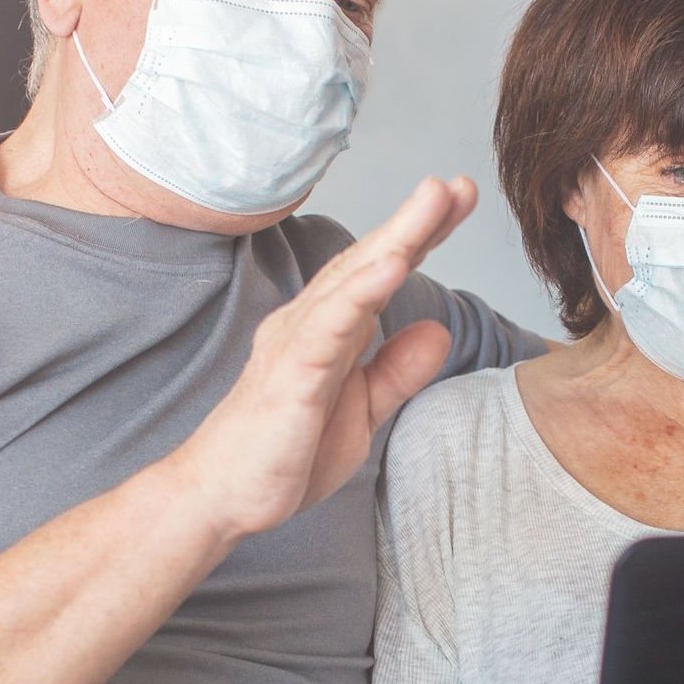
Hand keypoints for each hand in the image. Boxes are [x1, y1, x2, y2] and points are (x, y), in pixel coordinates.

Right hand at [168, 177, 477, 540]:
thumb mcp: (362, 410)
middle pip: (369, 261)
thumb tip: (438, 330)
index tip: (461, 202)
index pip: (380, 273)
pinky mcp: (290, 376)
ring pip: (351, 280)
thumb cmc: (284, 452)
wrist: (222, 498)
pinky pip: (329, 328)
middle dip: (416, 220)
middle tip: (458, 185)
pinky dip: (362, 293)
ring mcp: (297, 345)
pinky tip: (393, 265)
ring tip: (434, 199)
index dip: (421, 236)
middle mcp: (310, 324)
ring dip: (395, 237)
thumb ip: (397, 370)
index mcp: (329, 331)